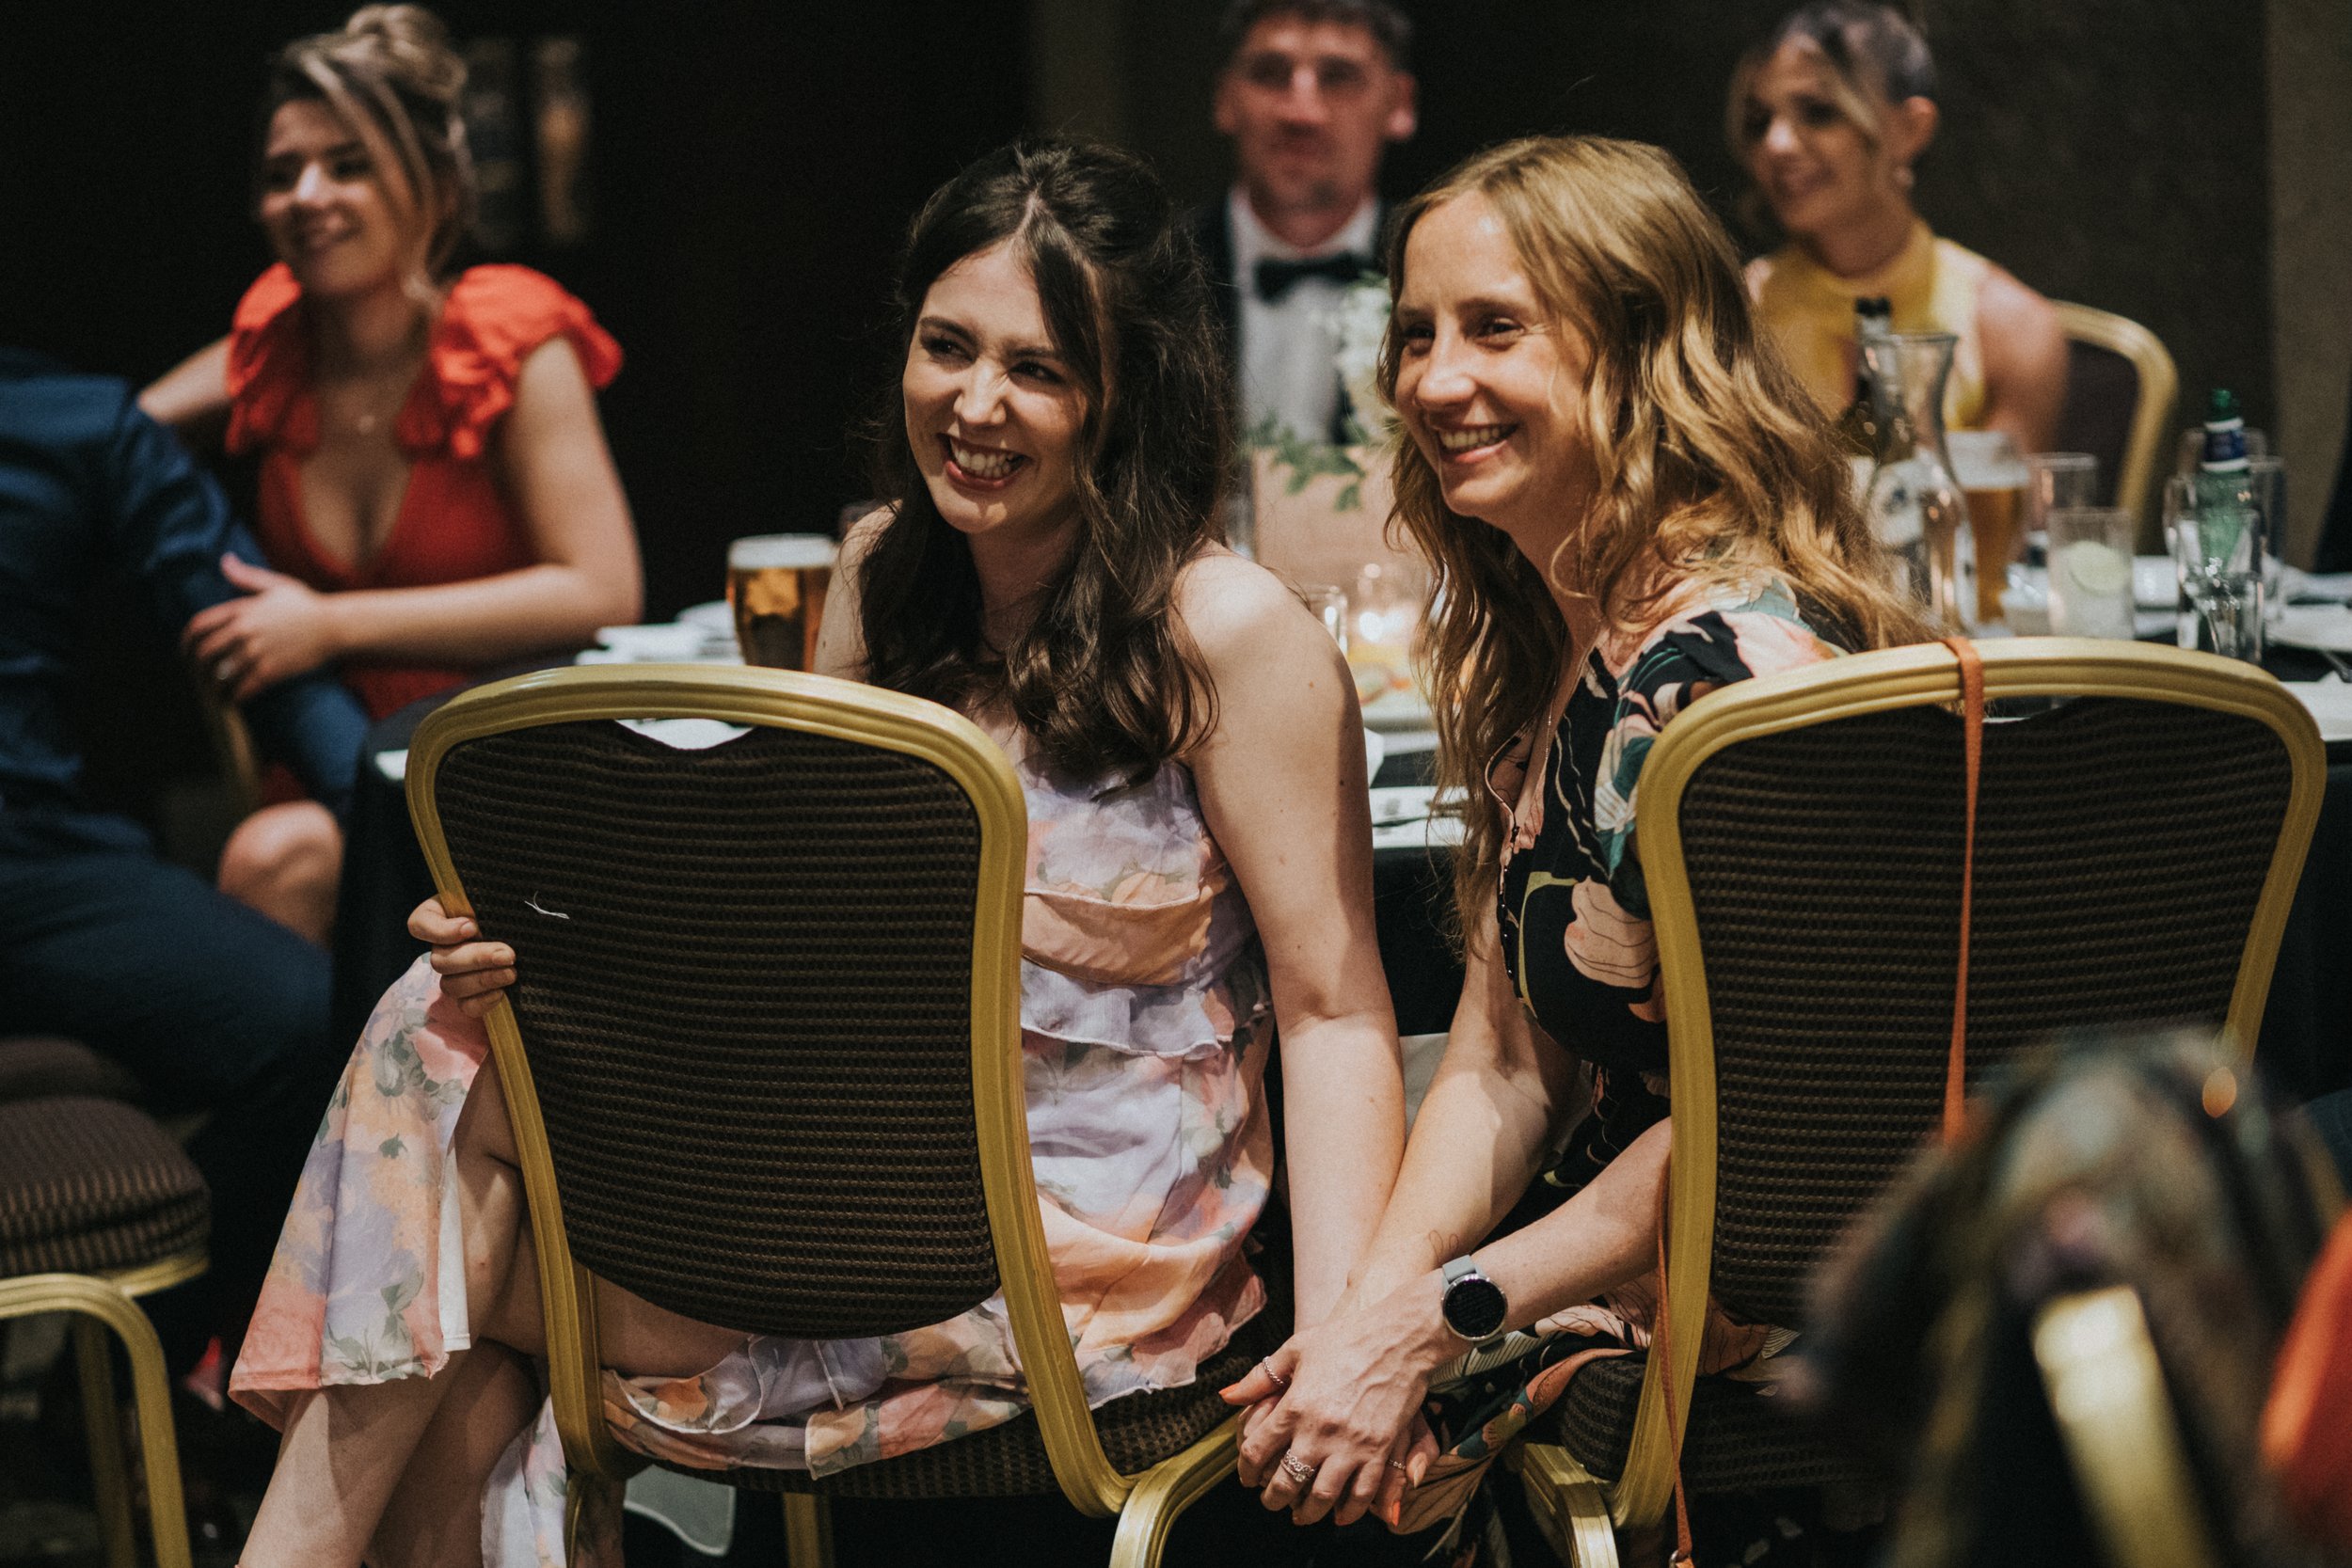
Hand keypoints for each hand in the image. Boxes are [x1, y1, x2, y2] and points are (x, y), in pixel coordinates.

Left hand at [184, 554, 338, 700]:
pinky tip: (234, 699)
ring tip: (215, 692)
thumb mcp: (277, 585)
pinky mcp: (271, 671)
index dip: (186, 641)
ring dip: (214, 686)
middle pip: (205, 652)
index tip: (185, 652)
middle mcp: (244, 631)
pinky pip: (243, 688)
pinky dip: (235, 697)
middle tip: (198, 676)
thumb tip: (225, 560)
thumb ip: (247, 576)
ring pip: (221, 674)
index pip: (199, 625)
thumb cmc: (308, 605)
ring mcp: (256, 652)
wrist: (335, 627)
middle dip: (196, 667)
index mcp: (241, 610)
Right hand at [409, 897, 515, 1016]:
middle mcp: (445, 946)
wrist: (544, 942)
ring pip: (451, 985)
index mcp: (446, 917)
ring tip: (512, 972)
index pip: (420, 924)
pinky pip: (465, 1006)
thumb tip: (479, 919)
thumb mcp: (505, 900)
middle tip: (507, 954)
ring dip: (483, 980)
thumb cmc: (521, 913)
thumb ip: (492, 901)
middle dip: (476, 958)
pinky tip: (503, 992)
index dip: (440, 930)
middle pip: (440, 959)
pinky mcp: (471, 997)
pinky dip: (483, 1001)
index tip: (471, 926)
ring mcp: (456, 974)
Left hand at [1220, 1278, 1454, 1526]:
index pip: (1257, 1451)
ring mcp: (1351, 1444)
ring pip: (1322, 1496)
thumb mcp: (1296, 1348)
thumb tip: (1228, 1397)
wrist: (1399, 1337)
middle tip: (1271, 1501)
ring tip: (1301, 1515)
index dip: (1246, 1470)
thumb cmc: (1346, 1337)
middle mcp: (1319, 1431)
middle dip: (1273, 1498)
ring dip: (1308, 1512)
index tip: (1247, 1477)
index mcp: (1294, 1406)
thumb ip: (1261, 1378)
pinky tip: (1340, 1515)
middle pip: (1287, 1481)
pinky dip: (1350, 1511)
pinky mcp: (1379, 1450)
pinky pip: (1362, 1493)